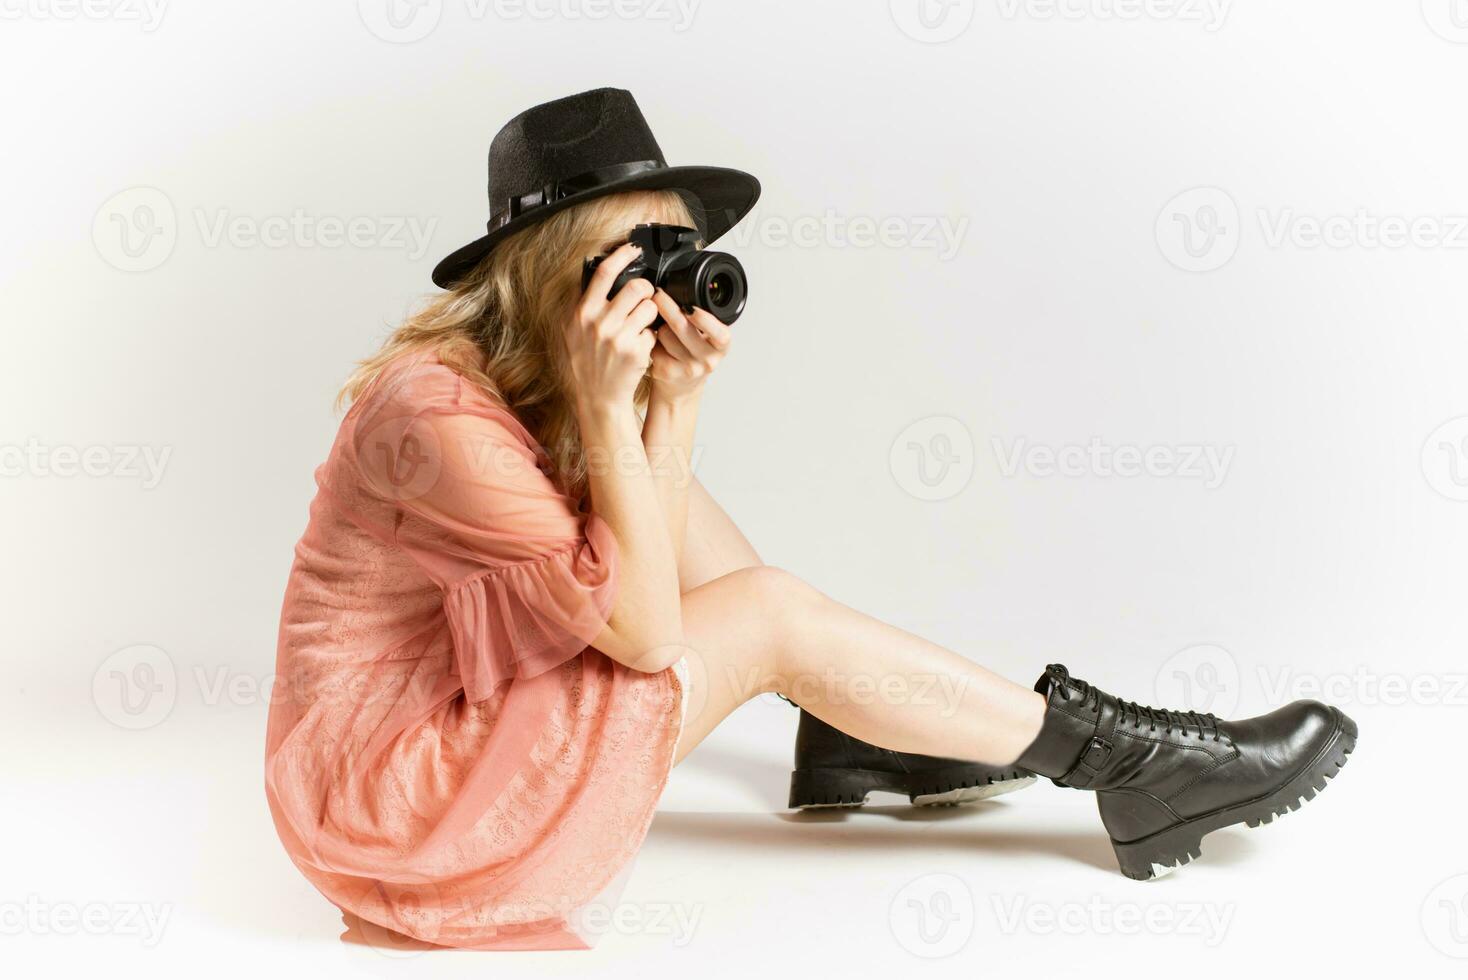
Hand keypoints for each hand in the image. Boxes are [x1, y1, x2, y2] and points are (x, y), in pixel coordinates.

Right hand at [566, 242, 658, 413]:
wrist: (598, 397)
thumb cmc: (587, 363)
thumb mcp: (573, 331)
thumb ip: (586, 306)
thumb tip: (600, 275)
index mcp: (582, 313)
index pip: (604, 273)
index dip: (622, 255)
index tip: (634, 248)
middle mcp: (599, 323)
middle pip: (636, 287)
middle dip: (646, 290)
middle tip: (644, 298)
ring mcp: (618, 338)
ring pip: (649, 308)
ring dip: (650, 314)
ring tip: (639, 327)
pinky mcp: (636, 351)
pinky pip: (653, 332)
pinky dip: (650, 338)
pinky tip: (638, 347)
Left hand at [648, 289, 731, 402]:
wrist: (680, 388)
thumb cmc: (693, 355)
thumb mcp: (707, 338)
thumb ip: (703, 319)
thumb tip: (684, 288)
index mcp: (721, 347)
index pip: (721, 334)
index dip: (705, 319)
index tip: (691, 307)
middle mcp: (708, 359)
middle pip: (684, 328)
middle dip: (668, 306)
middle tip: (658, 294)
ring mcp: (688, 369)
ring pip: (666, 334)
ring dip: (660, 325)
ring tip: (663, 328)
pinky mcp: (667, 372)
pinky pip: (654, 344)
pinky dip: (651, 338)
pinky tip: (655, 342)